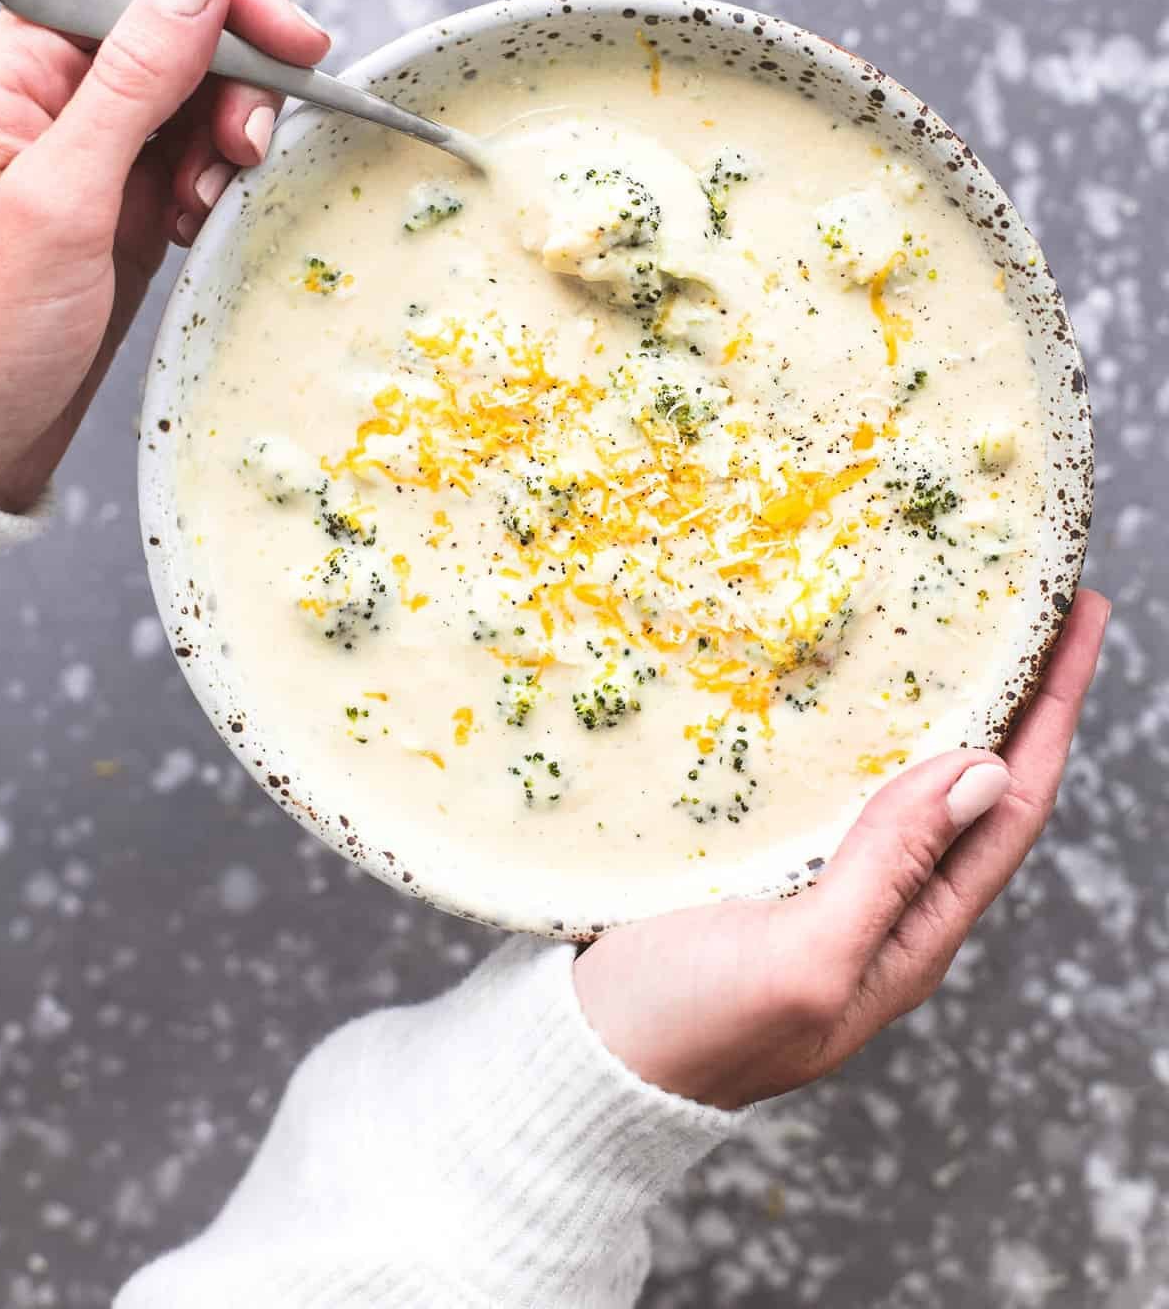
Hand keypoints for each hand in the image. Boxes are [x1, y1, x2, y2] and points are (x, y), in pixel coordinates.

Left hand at [0, 0, 329, 513]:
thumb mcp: (62, 197)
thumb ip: (134, 79)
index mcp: (12, 69)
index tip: (288, 42)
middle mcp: (53, 98)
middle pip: (176, 29)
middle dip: (233, 76)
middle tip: (248, 148)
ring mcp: (92, 155)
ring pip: (195, 97)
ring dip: (226, 136)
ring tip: (209, 199)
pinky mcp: (121, 208)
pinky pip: (192, 161)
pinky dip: (216, 183)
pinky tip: (199, 221)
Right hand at [575, 589, 1109, 1110]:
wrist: (578, 1062)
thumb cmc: (688, 1026)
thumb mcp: (803, 959)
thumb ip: (889, 870)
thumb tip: (981, 770)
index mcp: (910, 936)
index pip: (1011, 805)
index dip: (1054, 710)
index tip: (1083, 614)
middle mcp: (882, 907)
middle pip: (973, 785)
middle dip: (1017, 695)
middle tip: (1038, 599)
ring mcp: (822, 883)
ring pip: (906, 778)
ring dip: (945, 704)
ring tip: (965, 628)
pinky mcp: (762, 862)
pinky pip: (838, 782)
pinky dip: (864, 726)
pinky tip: (853, 688)